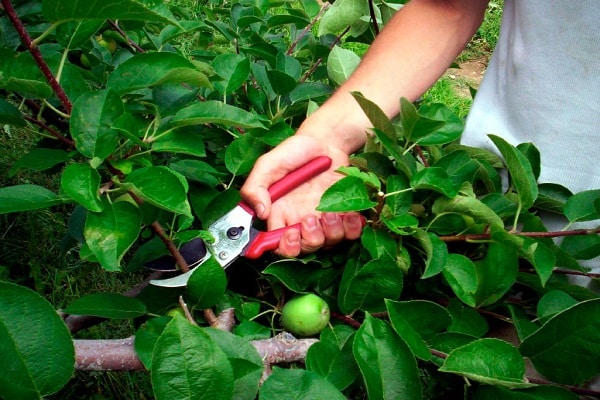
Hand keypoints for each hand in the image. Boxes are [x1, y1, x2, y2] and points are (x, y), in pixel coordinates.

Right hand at [240, 134, 362, 256]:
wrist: (326, 141)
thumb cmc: (295, 151)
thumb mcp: (269, 164)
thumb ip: (255, 187)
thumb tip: (259, 212)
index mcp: (280, 214)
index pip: (279, 245)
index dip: (286, 247)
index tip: (291, 233)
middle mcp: (301, 221)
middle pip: (306, 249)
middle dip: (310, 240)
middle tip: (310, 219)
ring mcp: (324, 219)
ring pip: (329, 243)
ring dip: (331, 231)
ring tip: (330, 211)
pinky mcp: (345, 215)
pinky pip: (351, 234)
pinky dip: (352, 227)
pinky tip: (348, 213)